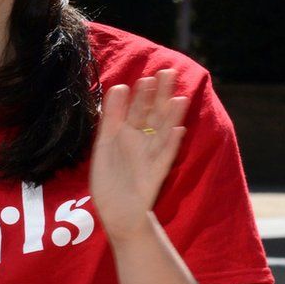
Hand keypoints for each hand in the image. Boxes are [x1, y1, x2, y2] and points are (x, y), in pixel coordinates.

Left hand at [90, 69, 187, 240]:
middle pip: (154, 114)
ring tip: (179, 98)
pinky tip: (178, 130)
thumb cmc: (110, 177)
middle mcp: (143, 142)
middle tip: (168, 72)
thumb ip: (112, 117)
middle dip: (161, 95)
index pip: (138, 109)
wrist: (116, 211)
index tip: (146, 77)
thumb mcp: (106, 143)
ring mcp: (151, 156)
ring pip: (163, 131)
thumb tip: (119, 86)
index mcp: (129, 134)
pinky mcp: (156, 173)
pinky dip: (171, 143)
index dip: (142, 94)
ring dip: (171, 115)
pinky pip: (165, 156)